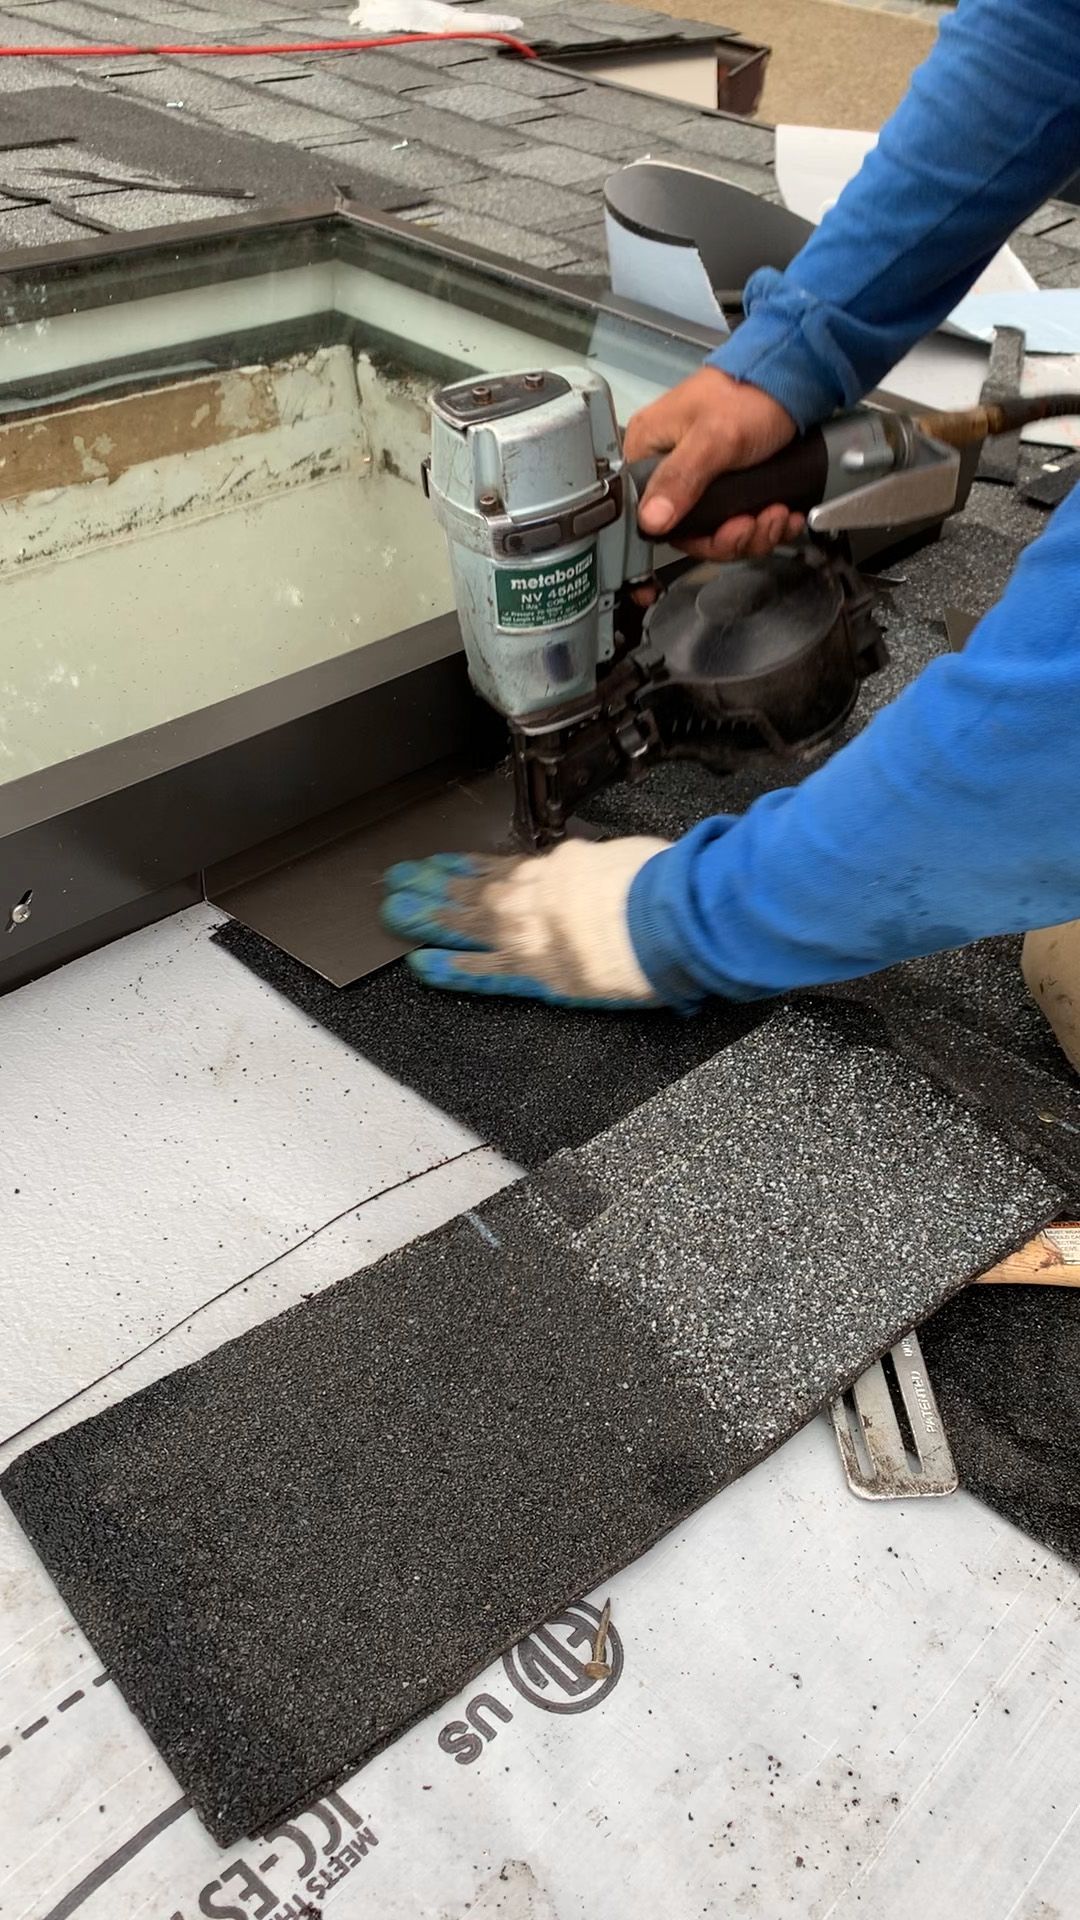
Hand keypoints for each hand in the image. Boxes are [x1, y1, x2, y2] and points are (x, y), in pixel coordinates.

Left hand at [381, 838, 671, 1008]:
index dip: (463, 866)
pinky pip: (482, 972)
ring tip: (393, 913)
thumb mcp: (619, 857)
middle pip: (469, 890)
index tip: (438, 863)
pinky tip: (421, 964)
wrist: (666, 917)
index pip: (498, 867)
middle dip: (430, 885)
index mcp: (554, 869)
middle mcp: (531, 898)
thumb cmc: (656, 884)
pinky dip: (450, 968)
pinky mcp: (535, 973)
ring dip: (425, 917)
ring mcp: (527, 935)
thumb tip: (588, 868)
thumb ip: (592, 866)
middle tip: (396, 881)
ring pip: (464, 923)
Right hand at [624, 366, 801, 562]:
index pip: (652, 515)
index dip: (690, 535)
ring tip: (776, 515)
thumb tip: (650, 518)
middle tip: (754, 524)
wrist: (794, 376)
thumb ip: (680, 478)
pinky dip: (767, 524)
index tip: (723, 534)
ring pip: (720, 529)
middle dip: (731, 537)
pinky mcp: (731, 482)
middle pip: (691, 529)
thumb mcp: (713, 438)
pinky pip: (742, 519)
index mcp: (650, 450)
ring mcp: (702, 476)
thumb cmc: (749, 393)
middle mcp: (671, 466)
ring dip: (754, 532)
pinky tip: (784, 514)